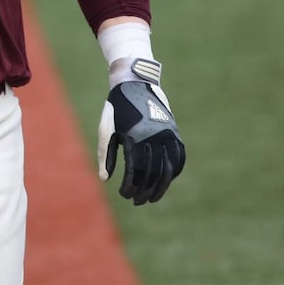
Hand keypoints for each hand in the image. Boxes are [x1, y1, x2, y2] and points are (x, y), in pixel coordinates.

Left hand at [95, 64, 184, 203]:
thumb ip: (106, 154)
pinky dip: (174, 171)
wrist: (136, 83)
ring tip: (152, 198)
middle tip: (137, 201)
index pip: (135, 171)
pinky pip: (178, 156)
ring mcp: (167, 134)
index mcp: (135, 136)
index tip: (125, 195)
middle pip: (152, 173)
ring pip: (168, 168)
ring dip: (161, 186)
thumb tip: (104, 179)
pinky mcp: (174, 132)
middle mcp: (154, 137)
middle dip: (144, 191)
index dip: (131, 186)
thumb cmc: (116, 108)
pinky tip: (166, 180)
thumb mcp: (107, 129)